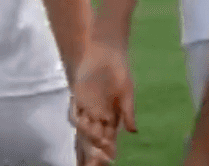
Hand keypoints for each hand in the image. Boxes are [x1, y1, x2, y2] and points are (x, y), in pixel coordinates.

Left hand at [70, 40, 135, 162]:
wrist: (104, 53)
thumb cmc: (119, 71)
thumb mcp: (127, 91)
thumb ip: (128, 111)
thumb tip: (133, 132)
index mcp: (112, 117)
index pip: (109, 138)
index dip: (109, 148)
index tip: (111, 156)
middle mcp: (99, 117)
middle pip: (95, 139)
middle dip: (94, 152)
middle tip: (95, 159)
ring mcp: (87, 109)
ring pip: (84, 131)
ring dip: (88, 136)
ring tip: (96, 136)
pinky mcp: (77, 100)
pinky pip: (74, 116)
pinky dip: (77, 121)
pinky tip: (83, 121)